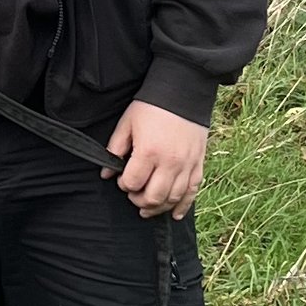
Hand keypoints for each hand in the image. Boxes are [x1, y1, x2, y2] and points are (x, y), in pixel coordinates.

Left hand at [104, 98, 206, 218]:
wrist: (184, 91)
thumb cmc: (152, 106)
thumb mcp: (127, 123)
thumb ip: (115, 149)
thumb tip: (106, 173)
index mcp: (149, 152)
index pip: (133, 183)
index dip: (124, 185)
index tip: (122, 179)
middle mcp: (170, 163)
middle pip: (153, 197)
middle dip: (140, 201)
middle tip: (133, 195)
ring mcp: (187, 165)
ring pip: (172, 199)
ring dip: (158, 207)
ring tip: (148, 207)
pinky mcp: (198, 164)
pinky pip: (192, 192)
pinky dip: (183, 206)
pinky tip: (174, 214)